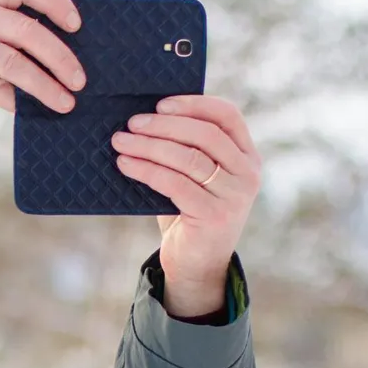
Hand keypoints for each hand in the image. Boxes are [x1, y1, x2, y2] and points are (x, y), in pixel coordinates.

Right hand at [0, 0, 87, 114]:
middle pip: (28, 31)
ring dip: (45, 85)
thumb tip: (48, 50)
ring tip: (66, 102)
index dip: (55, 2)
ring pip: (14, 63)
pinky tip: (30, 112)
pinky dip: (16, 101)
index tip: (77, 23)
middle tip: (81, 78)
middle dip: (60, 56)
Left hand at [110, 96, 261, 317]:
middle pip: (205, 134)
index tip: (160, 103)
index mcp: (247, 156)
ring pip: (187, 158)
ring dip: (148, 146)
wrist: (196, 264)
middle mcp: (247, 173)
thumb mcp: (194, 177)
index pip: (227, 116)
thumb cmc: (188, 213)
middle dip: (163, 125)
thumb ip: (186, 149)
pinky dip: (146, 170)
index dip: (194, 104)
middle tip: (131, 123)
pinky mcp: (213, 215)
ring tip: (120, 141)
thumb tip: (144, 118)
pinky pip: (174, 183)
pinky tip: (125, 164)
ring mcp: (234, 195)